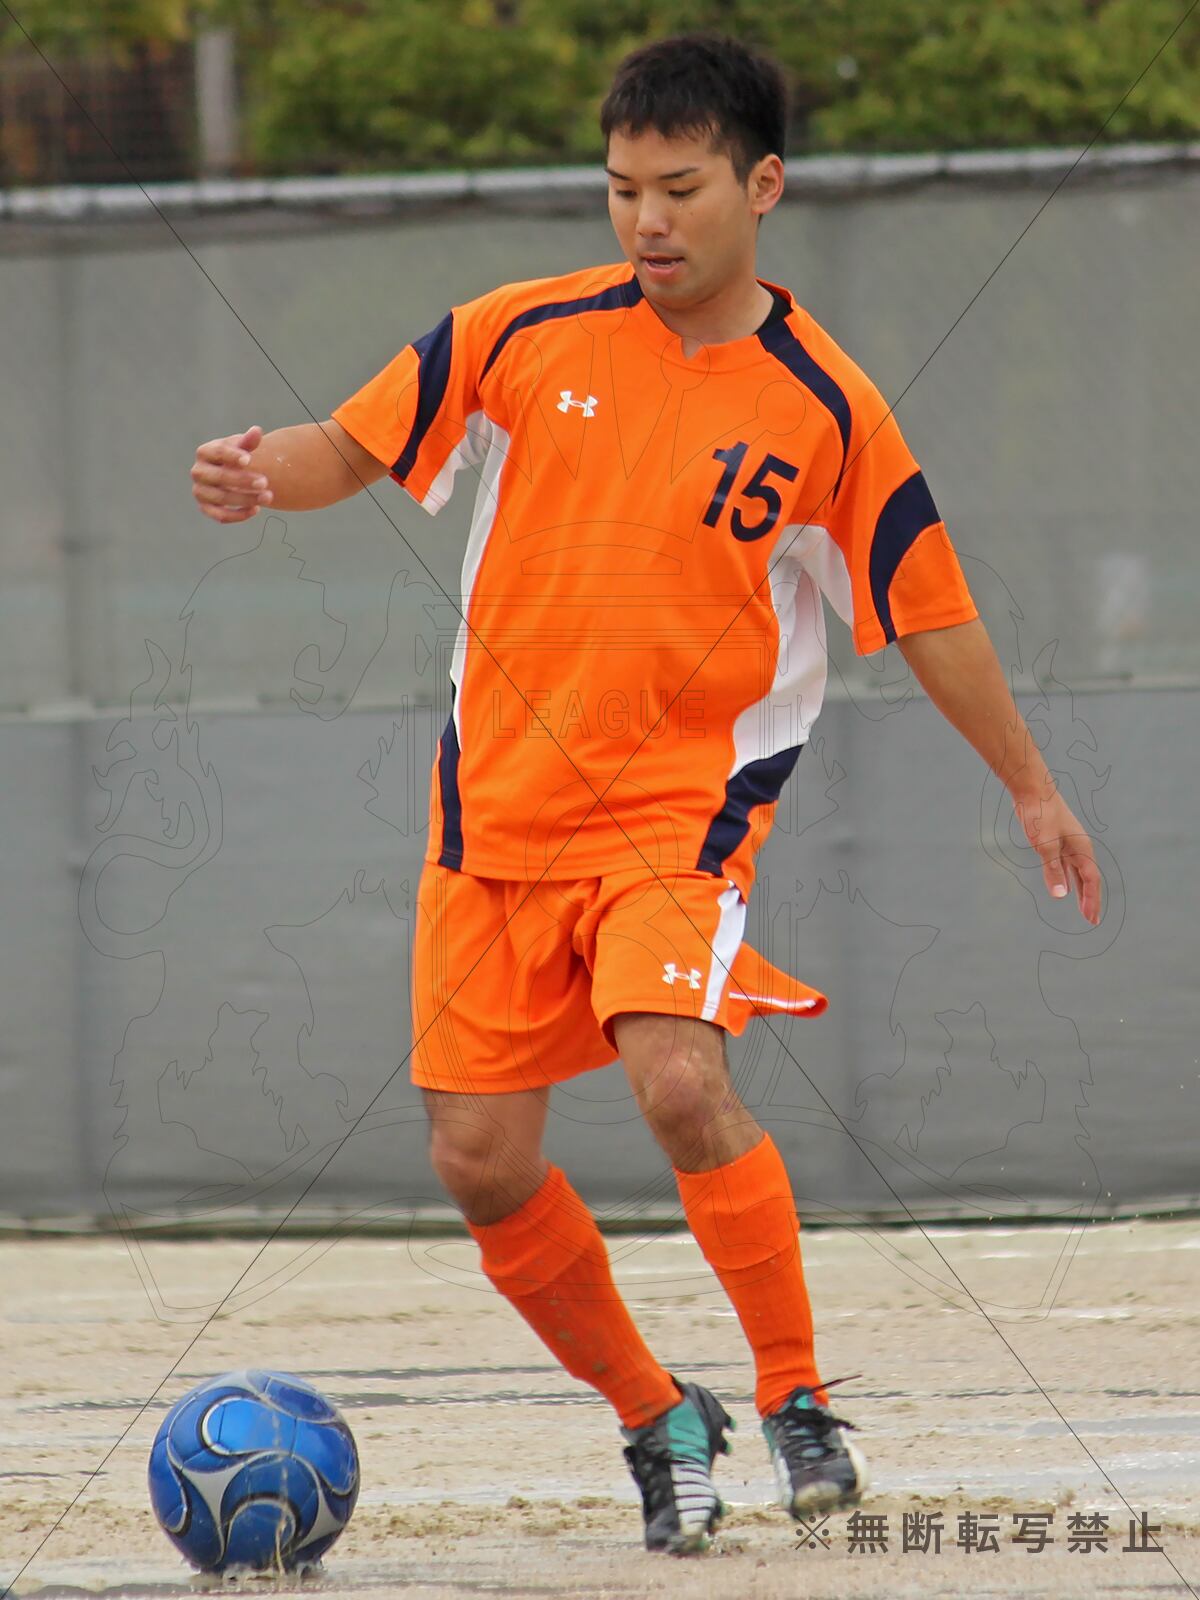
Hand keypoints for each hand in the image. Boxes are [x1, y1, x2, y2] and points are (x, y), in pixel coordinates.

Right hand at [190, 425, 272, 522]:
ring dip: (245, 499)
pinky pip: (220, 516)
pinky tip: (257, 509)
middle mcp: (198, 472)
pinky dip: (238, 515)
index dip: (232, 456)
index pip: (217, 453)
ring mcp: (200, 491)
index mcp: (205, 452)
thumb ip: (249, 441)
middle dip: (243, 480)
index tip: (249, 460)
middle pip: (219, 477)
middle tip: (265, 482)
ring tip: (268, 497)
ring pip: (221, 498)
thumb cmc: (238, 458)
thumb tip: (257, 431)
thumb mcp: (243, 448)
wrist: (233, 474)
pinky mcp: (206, 508)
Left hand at [1012, 785, 1102, 924]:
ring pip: (1078, 873)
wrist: (1032, 789)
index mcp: (1082, 849)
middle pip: (1088, 879)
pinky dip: (1068, 878)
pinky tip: (1065, 887)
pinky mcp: (1056, 841)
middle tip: (1092, 920)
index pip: (1091, 880)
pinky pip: (1066, 866)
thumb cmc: (1040, 815)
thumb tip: (1061, 895)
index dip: (1091, 901)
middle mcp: (1079, 847)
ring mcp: (1068, 844)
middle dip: (1090, 900)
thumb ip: (1053, 870)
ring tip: (1083, 908)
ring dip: (1081, 891)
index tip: (1091, 919)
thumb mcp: (1045, 845)